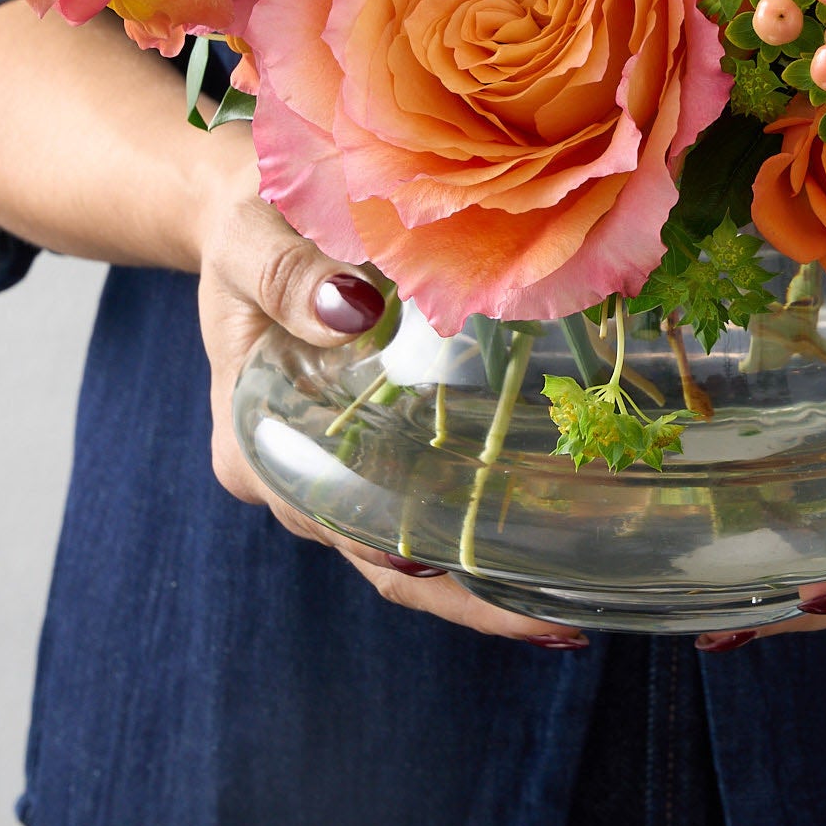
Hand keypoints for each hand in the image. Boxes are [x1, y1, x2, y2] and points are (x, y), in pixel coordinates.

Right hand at [190, 125, 592, 648]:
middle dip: (474, 599)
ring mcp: (338, 458)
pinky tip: (558, 518)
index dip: (419, 574)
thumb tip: (349, 311)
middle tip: (567, 624)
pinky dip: (486, 506)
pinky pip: (430, 485)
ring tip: (582, 589)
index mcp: (254, 442)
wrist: (248, 202)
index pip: (342, 531)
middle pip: (389, 560)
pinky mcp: (376, 430)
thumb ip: (288, 274)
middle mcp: (296, 473)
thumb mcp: (249, 235)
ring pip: (415, 536)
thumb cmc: (243, 216)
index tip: (495, 594)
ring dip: (489, 566)